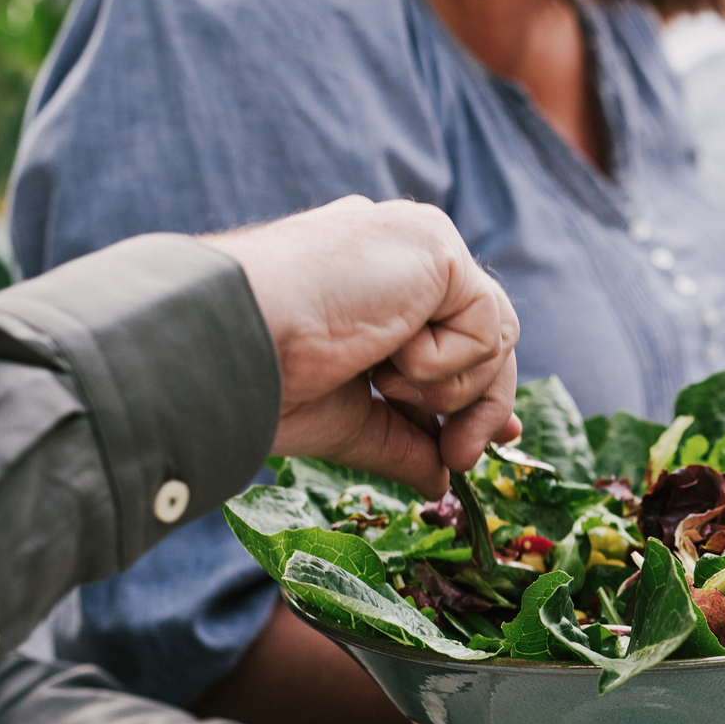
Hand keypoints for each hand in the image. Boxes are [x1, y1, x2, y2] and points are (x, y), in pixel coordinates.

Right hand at [201, 197, 520, 496]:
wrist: (231, 342)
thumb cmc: (267, 375)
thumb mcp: (348, 418)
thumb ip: (402, 440)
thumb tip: (441, 481)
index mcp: (374, 284)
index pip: (451, 331)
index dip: (475, 388)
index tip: (472, 442)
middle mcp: (400, 254)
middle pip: (485, 334)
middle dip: (482, 404)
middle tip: (461, 456)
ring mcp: (418, 242)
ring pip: (493, 332)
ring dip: (448, 385)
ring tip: (386, 384)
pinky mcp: (435, 244)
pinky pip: (484, 323)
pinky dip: (441, 360)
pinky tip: (386, 352)